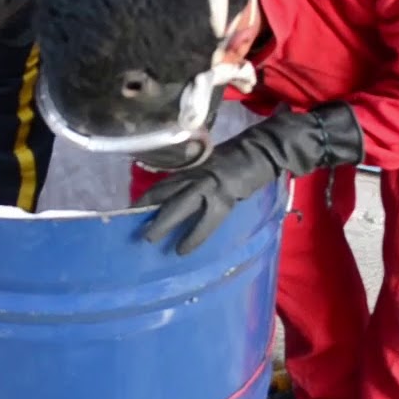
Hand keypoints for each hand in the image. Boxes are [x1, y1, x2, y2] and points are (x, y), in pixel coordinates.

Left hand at [134, 103, 363, 254]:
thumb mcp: (213, 163)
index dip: (148, 195)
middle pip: (167, 191)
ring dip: (164, 223)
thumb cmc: (242, 156)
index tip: (132, 207)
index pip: (166, 181)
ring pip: (181, 205)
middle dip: (148, 208)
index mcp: (195, 166)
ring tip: (150, 240)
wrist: (266, 149)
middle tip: (131, 225)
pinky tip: (183, 249)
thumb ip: (196, 176)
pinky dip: (194, 235)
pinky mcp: (226, 195)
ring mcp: (211, 183)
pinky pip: (206, 220)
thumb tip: (178, 195)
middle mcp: (198, 172)